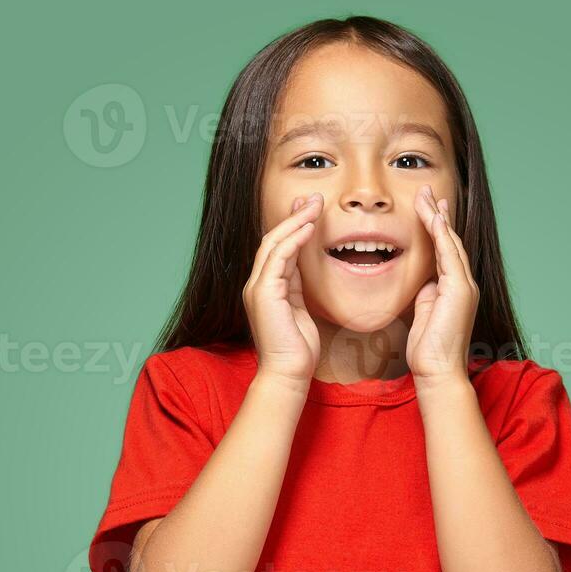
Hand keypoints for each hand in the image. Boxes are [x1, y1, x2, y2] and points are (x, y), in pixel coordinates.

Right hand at [244, 193, 321, 387]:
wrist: (288, 373)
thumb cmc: (298, 349)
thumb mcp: (300, 310)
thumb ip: (298, 288)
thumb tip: (304, 267)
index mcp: (265, 288)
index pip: (277, 249)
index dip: (293, 226)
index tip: (310, 209)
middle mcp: (256, 284)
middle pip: (272, 240)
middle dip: (293, 217)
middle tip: (312, 198)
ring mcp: (257, 288)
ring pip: (274, 244)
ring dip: (295, 222)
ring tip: (314, 205)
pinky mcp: (264, 294)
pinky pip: (278, 258)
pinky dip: (294, 240)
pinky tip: (308, 228)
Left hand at [407, 185, 477, 390]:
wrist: (438, 370)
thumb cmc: (428, 348)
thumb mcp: (423, 313)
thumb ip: (426, 294)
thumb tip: (424, 282)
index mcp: (454, 288)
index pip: (445, 250)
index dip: (437, 227)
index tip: (429, 208)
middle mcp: (464, 283)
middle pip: (449, 240)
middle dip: (438, 214)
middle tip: (427, 191)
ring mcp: (464, 286)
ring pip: (450, 243)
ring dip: (437, 218)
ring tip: (426, 196)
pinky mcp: (460, 290)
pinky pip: (450, 256)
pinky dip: (442, 235)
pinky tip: (434, 218)